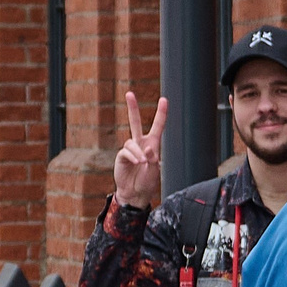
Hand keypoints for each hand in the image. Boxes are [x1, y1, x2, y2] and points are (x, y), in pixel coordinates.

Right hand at [115, 91, 168, 207]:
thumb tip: (146, 149)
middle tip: (129, 93)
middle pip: (135, 122)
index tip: (164, 100)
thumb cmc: (147, 182)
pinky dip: (133, 156)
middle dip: (132, 108)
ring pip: (131, 142)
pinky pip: (126, 151)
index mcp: (153, 144)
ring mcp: (131, 149)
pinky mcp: (122, 156)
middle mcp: (141, 143)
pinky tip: (137, 163)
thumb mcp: (155, 170)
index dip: (161, 113)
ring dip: (138, 153)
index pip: (157, 126)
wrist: (135, 193)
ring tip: (142, 163)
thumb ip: (152, 158)